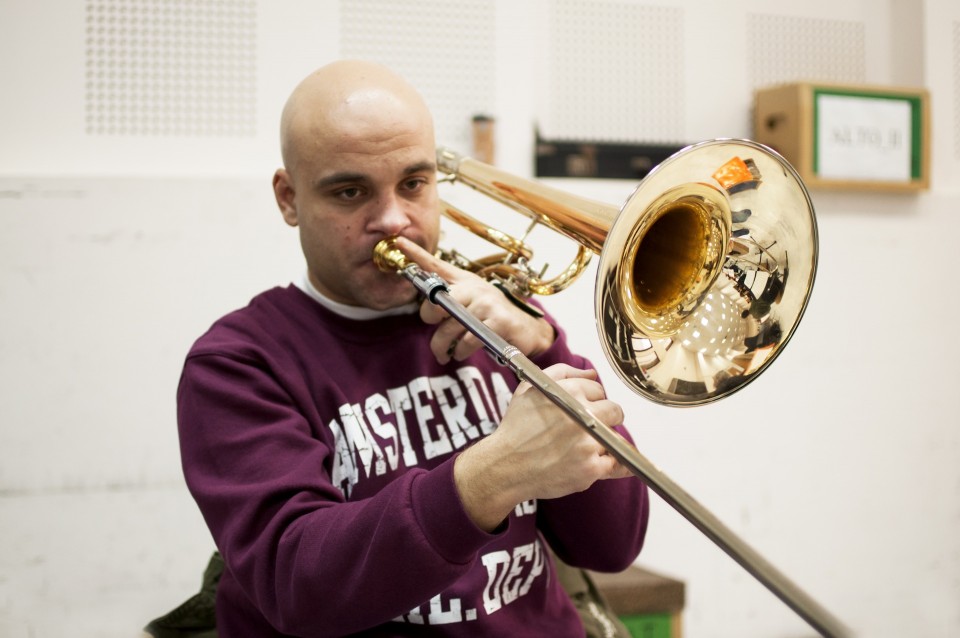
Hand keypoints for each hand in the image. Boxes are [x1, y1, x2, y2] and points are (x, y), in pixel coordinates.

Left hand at [391, 236, 554, 363]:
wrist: (527, 331)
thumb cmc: (493, 317)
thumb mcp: (472, 301)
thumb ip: (450, 300)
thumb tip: (427, 311)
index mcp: (465, 281)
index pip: (437, 265)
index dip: (416, 254)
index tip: (399, 242)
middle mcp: (474, 288)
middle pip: (436, 304)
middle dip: (431, 324)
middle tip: (436, 336)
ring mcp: (487, 303)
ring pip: (449, 328)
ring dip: (442, 347)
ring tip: (444, 354)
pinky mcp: (497, 321)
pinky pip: (467, 341)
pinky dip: (461, 351)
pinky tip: (462, 353)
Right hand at [453, 364, 631, 530]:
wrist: (505, 466)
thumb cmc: (516, 427)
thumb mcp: (530, 388)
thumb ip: (563, 373)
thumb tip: (593, 374)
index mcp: (569, 392)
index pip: (598, 390)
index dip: (590, 400)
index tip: (580, 411)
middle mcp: (581, 415)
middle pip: (615, 411)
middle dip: (605, 418)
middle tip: (589, 429)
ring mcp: (588, 443)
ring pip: (617, 438)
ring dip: (606, 442)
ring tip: (585, 448)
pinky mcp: (590, 468)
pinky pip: (617, 464)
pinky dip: (611, 465)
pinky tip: (598, 463)